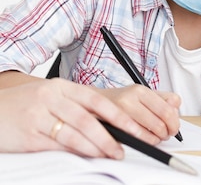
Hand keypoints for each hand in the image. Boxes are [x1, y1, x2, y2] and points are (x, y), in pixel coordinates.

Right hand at [0, 78, 143, 156]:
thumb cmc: (23, 104)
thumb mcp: (49, 96)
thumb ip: (73, 104)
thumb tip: (104, 121)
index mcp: (60, 86)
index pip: (95, 99)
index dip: (116, 114)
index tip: (132, 126)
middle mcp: (51, 97)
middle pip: (88, 118)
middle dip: (109, 136)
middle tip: (122, 148)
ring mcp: (39, 116)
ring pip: (74, 132)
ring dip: (95, 147)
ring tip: (109, 155)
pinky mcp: (29, 135)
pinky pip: (56, 145)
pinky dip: (74, 152)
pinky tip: (85, 157)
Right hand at [98, 85, 180, 144]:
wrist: (96, 103)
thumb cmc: (123, 100)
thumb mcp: (144, 94)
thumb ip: (163, 98)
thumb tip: (176, 106)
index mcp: (141, 90)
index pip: (166, 110)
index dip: (174, 123)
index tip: (174, 128)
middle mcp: (130, 99)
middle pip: (160, 123)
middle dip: (166, 133)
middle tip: (166, 134)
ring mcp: (121, 112)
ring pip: (149, 135)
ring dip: (156, 140)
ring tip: (155, 137)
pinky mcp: (114, 126)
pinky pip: (137, 141)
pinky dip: (145, 143)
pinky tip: (144, 139)